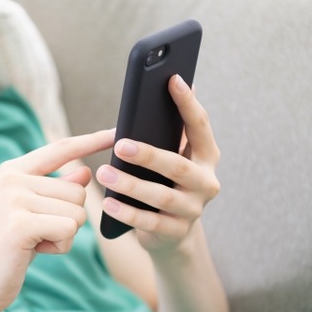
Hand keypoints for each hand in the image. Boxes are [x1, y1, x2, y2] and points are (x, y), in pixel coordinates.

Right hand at [0, 129, 114, 311]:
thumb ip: (57, 190)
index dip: (91, 140)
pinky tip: (36, 251)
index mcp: (13, 170)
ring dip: (65, 234)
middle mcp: (12, 178)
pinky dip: (61, 246)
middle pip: (78, 191)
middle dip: (69, 219)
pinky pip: (70, 229)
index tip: (116, 131)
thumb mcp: (33, 213)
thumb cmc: (8, 248)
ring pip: (77, 212)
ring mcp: (14, 199)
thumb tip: (85, 171)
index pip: (61, 149)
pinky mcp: (20, 223)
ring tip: (35, 242)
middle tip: (38, 233)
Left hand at [96, 75, 219, 253]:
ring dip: (130, 185)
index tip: (172, 79)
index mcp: (207, 156)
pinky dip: (127, 212)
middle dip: (148, 154)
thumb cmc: (167, 181)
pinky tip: (108, 203)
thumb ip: (173, 126)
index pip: (200, 125)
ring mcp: (193, 209)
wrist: (172, 232)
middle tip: (120, 145)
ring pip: (161, 195)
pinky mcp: (176, 232)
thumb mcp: (173, 153)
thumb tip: (179, 80)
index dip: (187, 102)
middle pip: (177, 165)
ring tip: (104, 174)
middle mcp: (206, 182)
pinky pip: (149, 222)